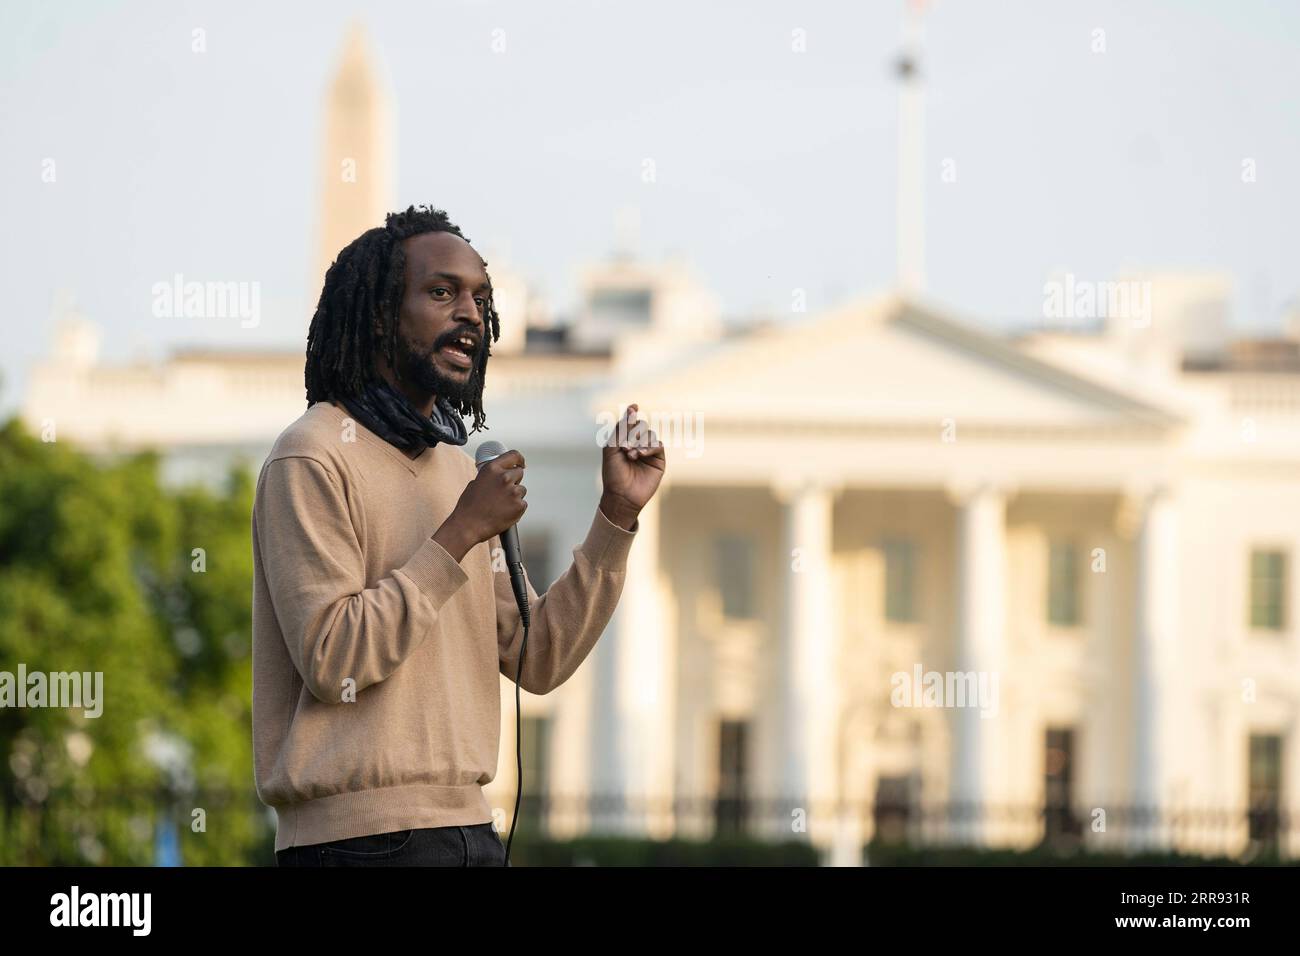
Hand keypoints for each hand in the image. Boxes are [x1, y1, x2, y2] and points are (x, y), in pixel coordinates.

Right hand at [434, 450, 526, 560]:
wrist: (467, 526)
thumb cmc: (468, 507)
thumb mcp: (475, 483)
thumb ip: (490, 476)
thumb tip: (498, 475)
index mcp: (492, 469)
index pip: (513, 455)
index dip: (519, 460)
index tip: (521, 464)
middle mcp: (504, 478)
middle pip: (519, 473)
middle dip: (514, 481)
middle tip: (503, 492)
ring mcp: (513, 492)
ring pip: (521, 490)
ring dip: (514, 496)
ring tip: (499, 505)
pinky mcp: (519, 505)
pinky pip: (522, 504)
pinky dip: (515, 508)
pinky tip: (503, 512)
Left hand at [600, 404, 665, 529]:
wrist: (621, 495)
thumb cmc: (613, 473)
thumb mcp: (612, 448)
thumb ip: (620, 428)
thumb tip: (632, 409)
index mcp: (623, 441)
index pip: (629, 423)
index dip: (631, 414)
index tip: (634, 407)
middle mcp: (636, 445)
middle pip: (641, 426)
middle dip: (633, 433)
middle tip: (624, 447)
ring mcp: (648, 452)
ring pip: (650, 434)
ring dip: (640, 442)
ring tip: (631, 455)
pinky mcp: (658, 460)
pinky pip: (658, 445)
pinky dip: (650, 447)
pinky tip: (642, 454)